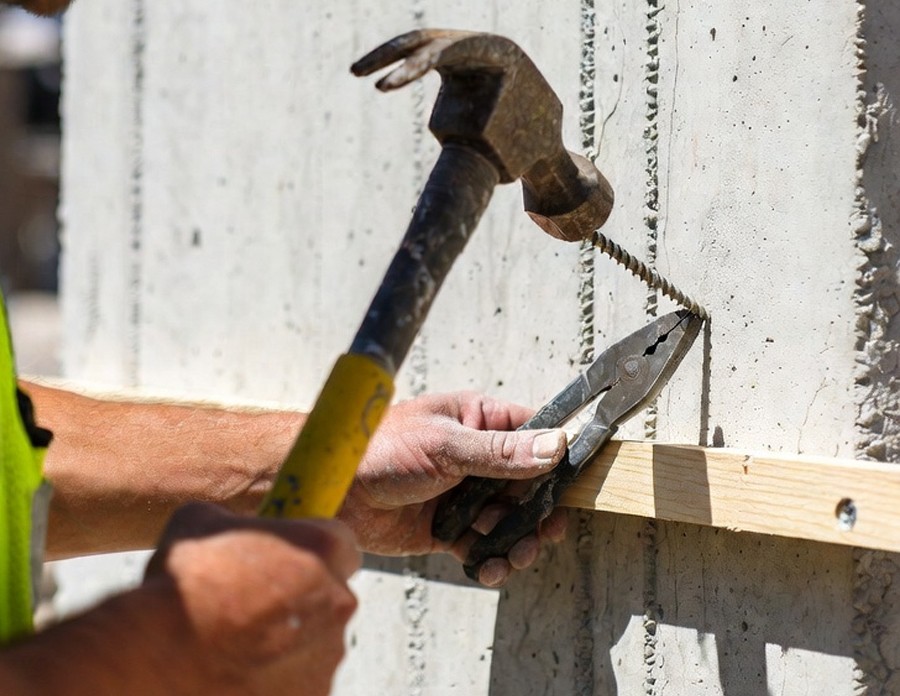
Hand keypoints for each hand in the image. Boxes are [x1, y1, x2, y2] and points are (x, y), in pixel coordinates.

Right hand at [0, 503, 358, 695]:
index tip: (288, 559)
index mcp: (324, 549)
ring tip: (234, 644)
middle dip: (301, 599)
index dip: (314, 551)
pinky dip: (274, 679)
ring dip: (287, 642)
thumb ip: (236, 523)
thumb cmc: (183, 585)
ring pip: (315, 643)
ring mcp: (326, 656)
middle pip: (330, 596)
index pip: (342, 543)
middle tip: (254, 605)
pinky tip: (234, 673)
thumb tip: (230, 525)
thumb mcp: (201, 522)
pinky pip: (297, 681)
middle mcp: (338, 602)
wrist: (160, 659)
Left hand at [338, 391, 568, 586]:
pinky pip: (483, 547)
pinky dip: (491, 560)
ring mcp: (464, 495)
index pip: (533, 435)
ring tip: (517, 556)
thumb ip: (501, 453)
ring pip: (510, 521)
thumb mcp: (445, 446)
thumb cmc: (380, 450)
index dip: (555, 460)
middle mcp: (476, 458)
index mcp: (478, 421)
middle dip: (540, 513)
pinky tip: (488, 569)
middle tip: (546, 534)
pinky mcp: (448, 529)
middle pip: (529, 486)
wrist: (332, 491)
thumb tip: (555, 446)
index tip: (572, 486)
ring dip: (519, 541)